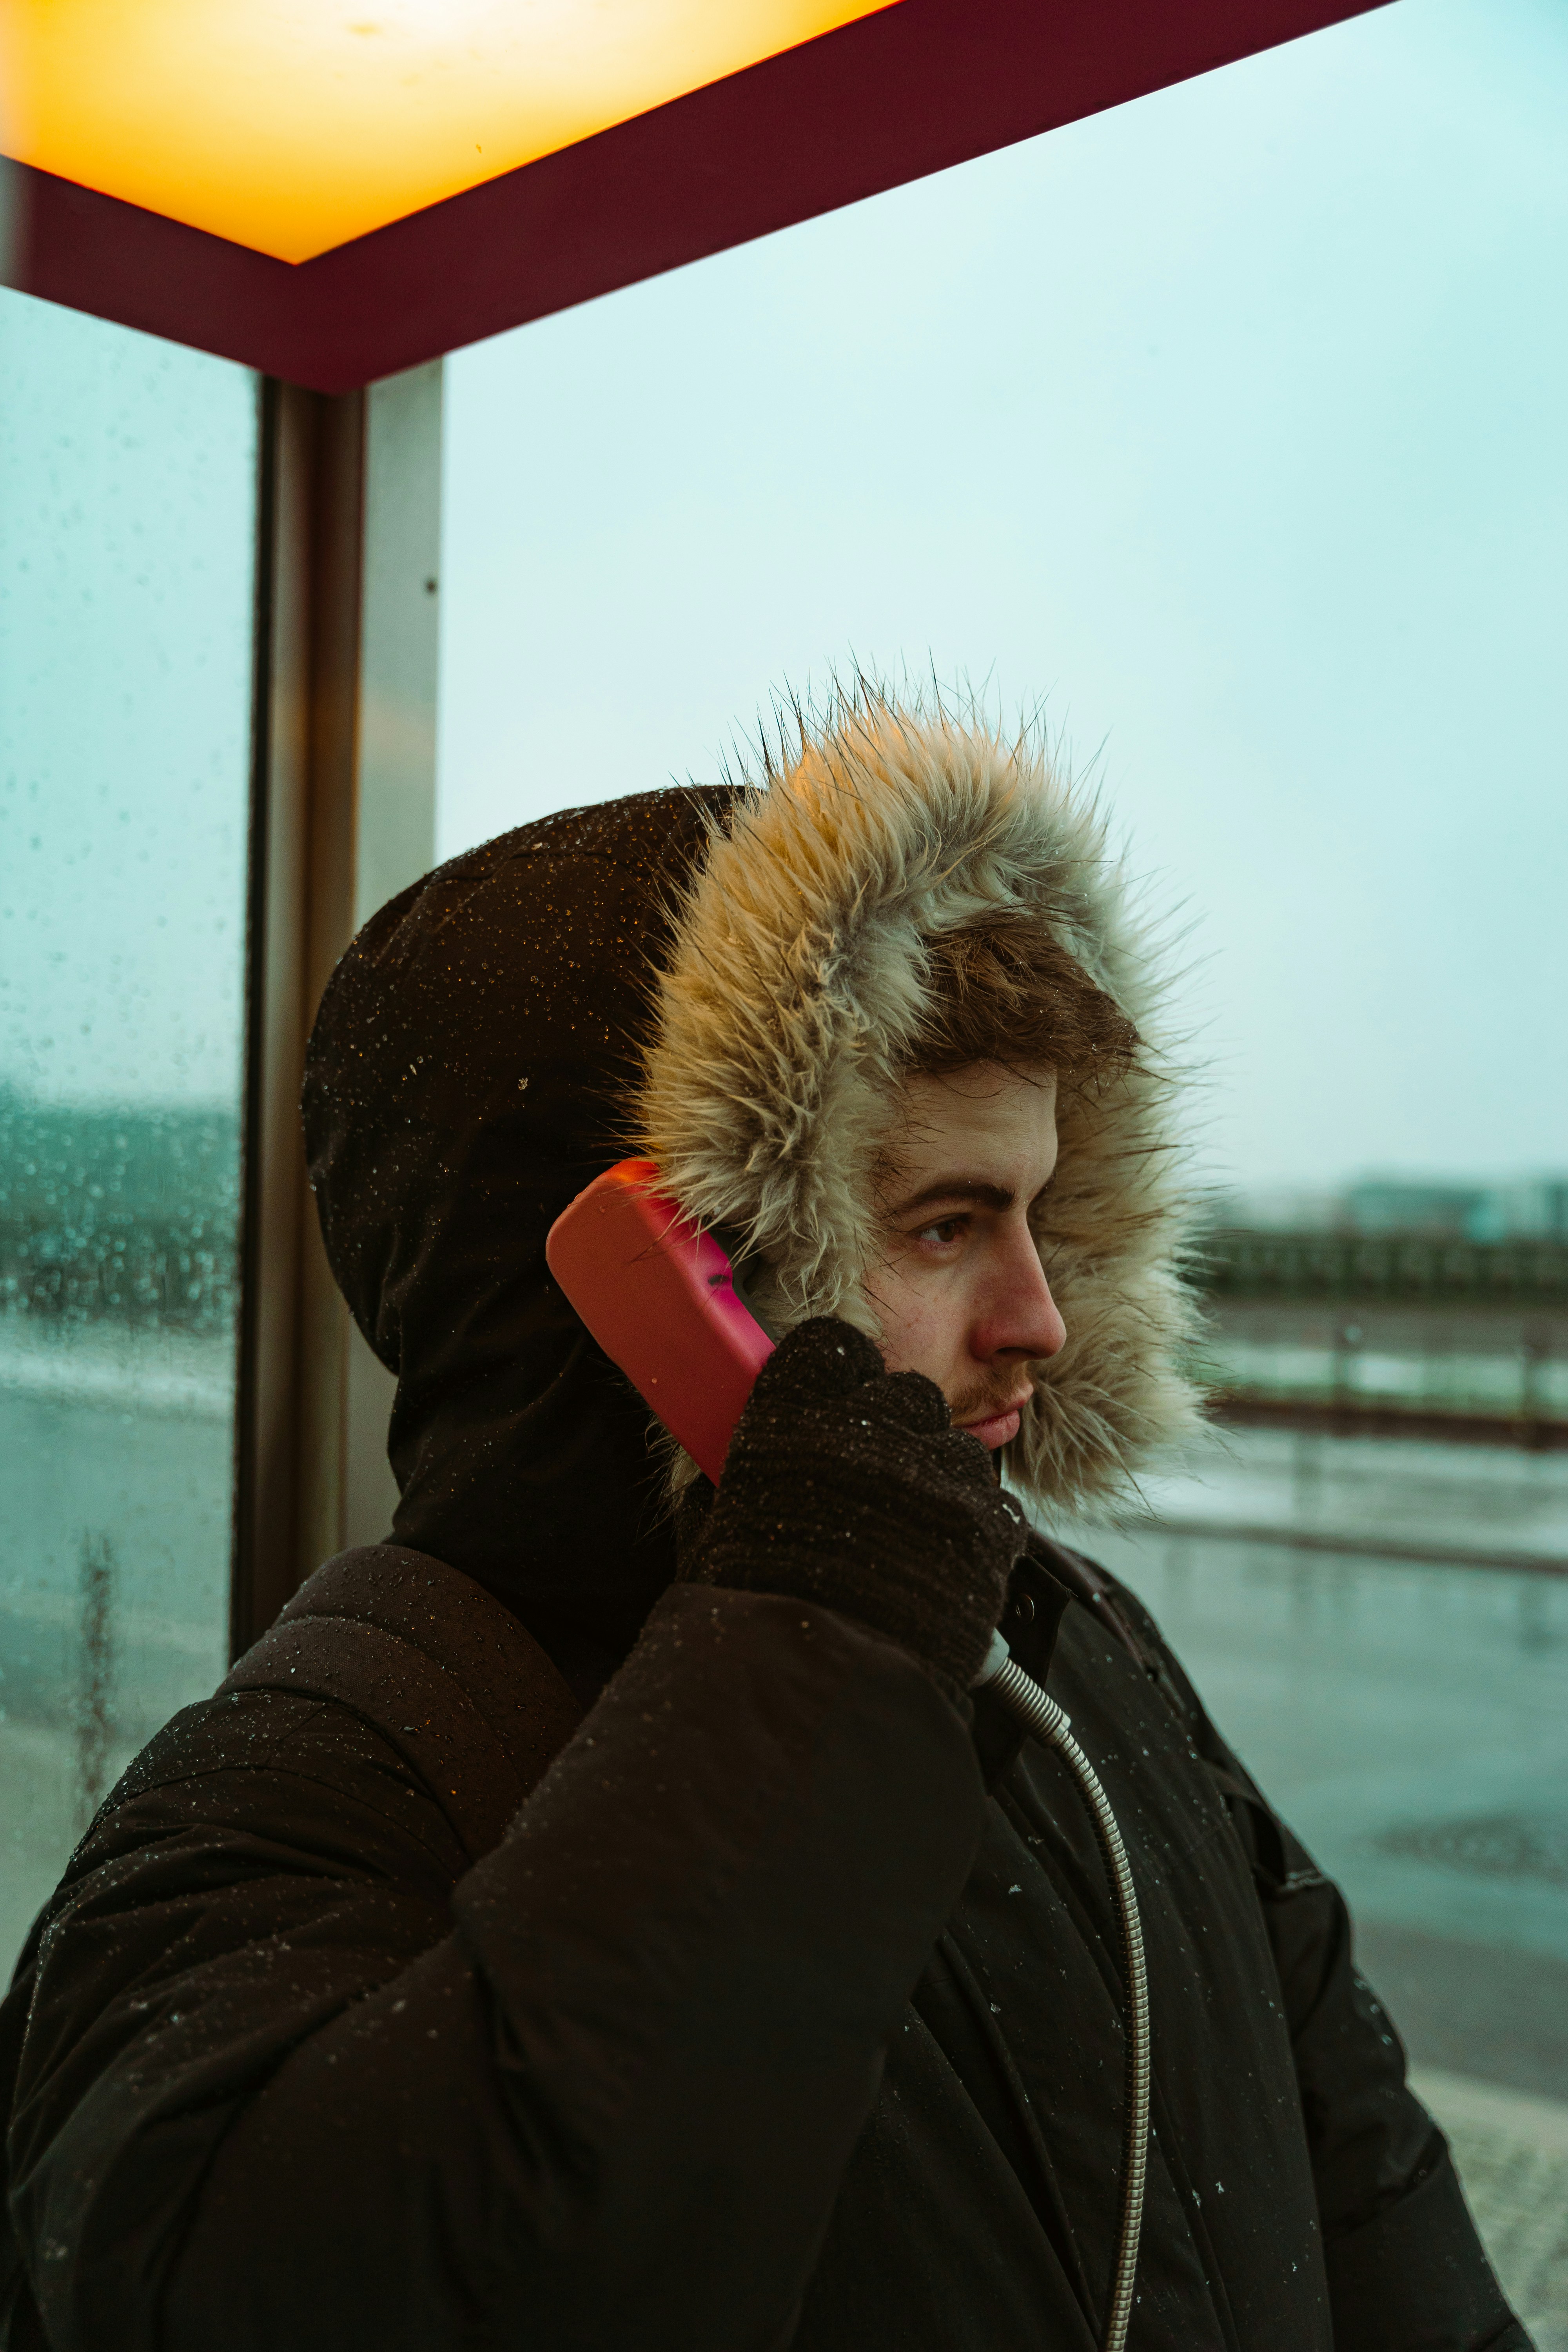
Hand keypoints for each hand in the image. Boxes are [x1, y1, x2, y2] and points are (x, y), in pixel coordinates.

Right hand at [681, 1317, 1026, 1691]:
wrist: (817, 1687)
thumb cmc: (755, 1611)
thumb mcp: (718, 1526)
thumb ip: (733, 1476)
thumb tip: (725, 1461)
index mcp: (796, 1416)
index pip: (832, 1348)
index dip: (839, 1375)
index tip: (839, 1399)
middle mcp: (872, 1428)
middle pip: (908, 1393)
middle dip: (897, 1431)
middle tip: (875, 1485)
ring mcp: (936, 1474)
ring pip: (956, 1450)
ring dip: (938, 1484)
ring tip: (907, 1542)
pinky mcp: (985, 1523)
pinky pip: (991, 1506)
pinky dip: (973, 1533)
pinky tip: (938, 1571)